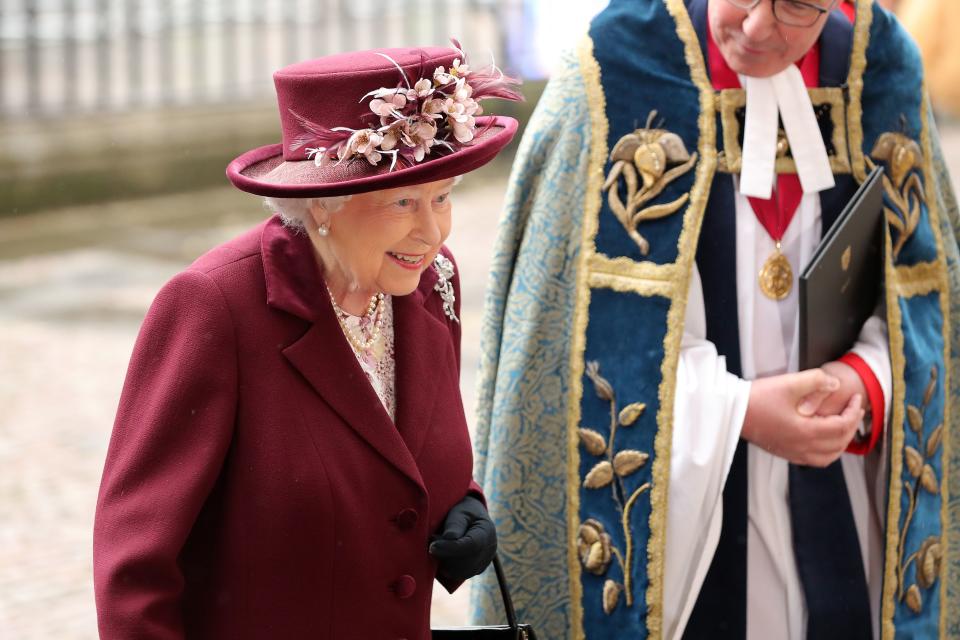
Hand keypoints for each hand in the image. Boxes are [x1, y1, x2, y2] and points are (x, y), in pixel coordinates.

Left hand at [429, 495, 496, 581]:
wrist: (472, 517)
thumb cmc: (463, 511)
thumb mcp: (459, 511)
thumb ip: (455, 524)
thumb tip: (449, 538)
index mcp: (486, 531)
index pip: (471, 546)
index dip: (450, 549)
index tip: (432, 547)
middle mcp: (489, 550)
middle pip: (465, 563)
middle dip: (444, 555)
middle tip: (432, 540)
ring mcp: (484, 562)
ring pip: (460, 573)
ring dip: (444, 562)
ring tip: (438, 546)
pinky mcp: (475, 570)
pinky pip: (458, 575)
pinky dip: (447, 567)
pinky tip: (443, 554)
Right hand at [741, 368, 864, 466]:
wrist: (733, 412)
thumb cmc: (757, 399)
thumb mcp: (789, 383)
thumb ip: (816, 380)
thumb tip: (834, 384)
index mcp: (806, 431)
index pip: (842, 426)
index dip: (853, 411)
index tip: (856, 399)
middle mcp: (802, 446)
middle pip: (839, 443)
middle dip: (852, 426)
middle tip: (855, 410)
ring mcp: (793, 452)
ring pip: (829, 456)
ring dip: (841, 443)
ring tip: (843, 427)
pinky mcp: (785, 452)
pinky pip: (815, 460)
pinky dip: (827, 452)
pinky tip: (824, 440)